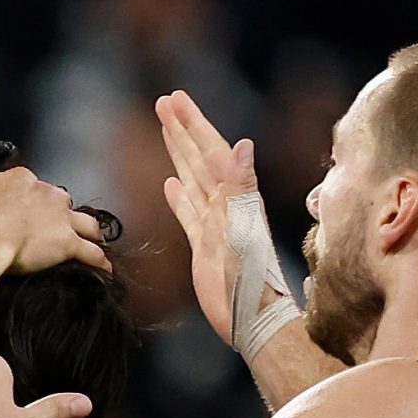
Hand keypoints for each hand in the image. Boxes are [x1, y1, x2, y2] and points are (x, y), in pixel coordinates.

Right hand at [0, 166, 112, 276]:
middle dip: (61, 214)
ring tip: (92, 242)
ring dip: (90, 232)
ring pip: (85, 223)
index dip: (30, 201)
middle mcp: (46, 195)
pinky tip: (103, 269)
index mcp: (19, 181)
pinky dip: (98, 261)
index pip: (31, 187)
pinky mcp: (67, 243)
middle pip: (61, 202)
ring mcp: (59, 218)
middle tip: (56, 228)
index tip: (25, 212)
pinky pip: (91, 253)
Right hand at [156, 91, 297, 356]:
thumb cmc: (251, 279)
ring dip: (178, 154)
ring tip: (165, 130)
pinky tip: (170, 184)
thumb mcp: (242, 230)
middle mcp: (225, 204)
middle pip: (199, 158)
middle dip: (182, 130)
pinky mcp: (204, 244)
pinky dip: (178, 196)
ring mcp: (214, 223)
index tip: (176, 100)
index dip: (193, 124)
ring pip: (192, 179)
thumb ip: (240, 188)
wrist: (253, 318)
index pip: (210, 151)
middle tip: (164, 102)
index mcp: (235, 197)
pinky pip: (188, 212)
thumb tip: (241, 144)